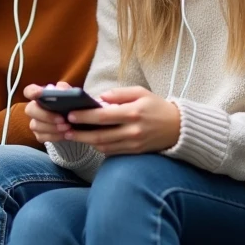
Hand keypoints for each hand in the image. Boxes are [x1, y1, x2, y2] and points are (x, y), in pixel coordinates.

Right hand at [24, 82, 74, 143]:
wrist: (77, 122)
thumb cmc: (71, 105)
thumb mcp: (72, 94)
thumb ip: (66, 89)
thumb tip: (61, 90)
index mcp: (40, 95)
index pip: (29, 91)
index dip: (32, 91)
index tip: (40, 93)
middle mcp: (35, 108)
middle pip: (30, 110)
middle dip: (46, 115)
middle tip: (62, 119)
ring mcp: (35, 122)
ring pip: (35, 125)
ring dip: (52, 128)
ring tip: (67, 127)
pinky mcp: (39, 135)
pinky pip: (42, 137)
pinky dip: (55, 136)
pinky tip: (66, 134)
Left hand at [64, 86, 179, 155]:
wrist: (178, 127)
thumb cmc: (157, 106)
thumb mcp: (140, 92)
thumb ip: (119, 94)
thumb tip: (99, 98)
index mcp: (133, 113)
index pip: (103, 117)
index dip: (85, 117)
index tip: (71, 114)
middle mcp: (132, 130)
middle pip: (100, 135)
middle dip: (80, 133)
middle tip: (65, 129)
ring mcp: (133, 143)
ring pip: (104, 146)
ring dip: (87, 142)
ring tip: (73, 135)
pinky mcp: (134, 152)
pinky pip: (112, 152)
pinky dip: (100, 147)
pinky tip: (91, 141)